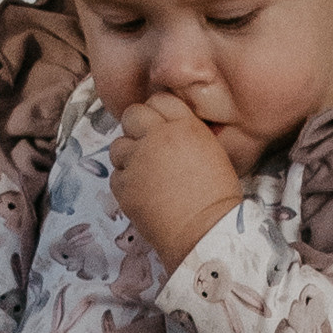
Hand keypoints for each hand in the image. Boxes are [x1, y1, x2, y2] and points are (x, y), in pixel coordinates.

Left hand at [110, 93, 244, 272]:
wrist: (205, 232)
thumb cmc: (217, 198)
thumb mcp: (212, 153)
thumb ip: (187, 135)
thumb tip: (170, 133)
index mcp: (185, 125)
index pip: (159, 100)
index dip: (157, 113)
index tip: (159, 127)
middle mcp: (158, 136)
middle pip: (132, 115)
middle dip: (136, 128)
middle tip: (145, 148)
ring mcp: (138, 160)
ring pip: (118, 146)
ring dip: (127, 157)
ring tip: (143, 175)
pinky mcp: (124, 186)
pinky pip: (116, 176)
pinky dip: (125, 184)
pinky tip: (142, 195)